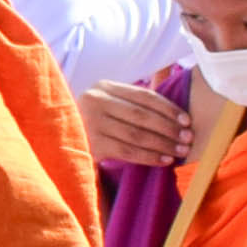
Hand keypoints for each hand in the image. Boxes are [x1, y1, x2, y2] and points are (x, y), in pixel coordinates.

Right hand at [75, 79, 193, 167]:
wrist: (58, 138)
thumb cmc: (92, 120)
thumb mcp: (108, 101)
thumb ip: (133, 98)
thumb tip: (172, 85)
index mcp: (104, 86)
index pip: (144, 96)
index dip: (169, 108)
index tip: (187, 121)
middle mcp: (96, 101)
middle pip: (143, 116)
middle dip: (169, 128)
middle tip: (188, 138)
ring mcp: (91, 123)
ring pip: (137, 135)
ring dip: (163, 144)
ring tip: (180, 151)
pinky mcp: (91, 144)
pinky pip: (128, 152)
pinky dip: (149, 157)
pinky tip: (164, 161)